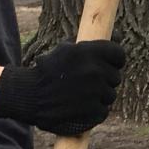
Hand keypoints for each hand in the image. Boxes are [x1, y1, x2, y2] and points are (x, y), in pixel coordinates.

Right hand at [0, 40, 125, 136]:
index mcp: (88, 52)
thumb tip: (118, 36)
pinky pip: (103, 111)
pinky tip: (81, 107)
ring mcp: (94, 92)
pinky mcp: (92, 111)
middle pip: (116, 76)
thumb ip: (91, 45)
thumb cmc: (47, 70)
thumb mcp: (66, 49)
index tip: (110, 64)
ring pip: (110, 94)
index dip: (115, 60)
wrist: (29, 95)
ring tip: (82, 95)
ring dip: (100, 96)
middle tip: (88, 82)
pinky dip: (94, 111)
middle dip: (104, 79)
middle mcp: (93, 71)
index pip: (119, 54)